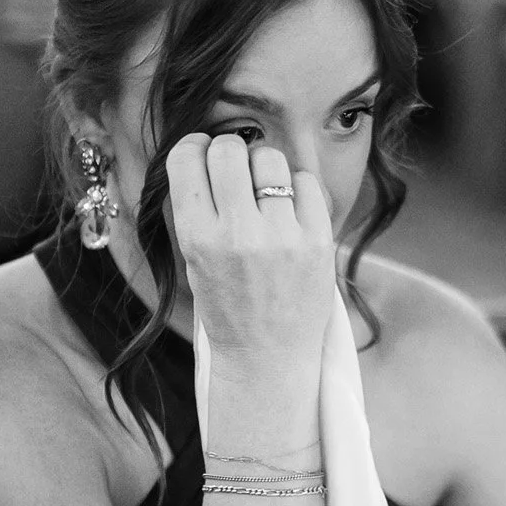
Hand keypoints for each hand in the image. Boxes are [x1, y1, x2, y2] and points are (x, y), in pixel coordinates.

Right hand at [165, 134, 334, 398]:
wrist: (266, 357)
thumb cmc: (226, 307)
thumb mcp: (193, 260)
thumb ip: (196, 208)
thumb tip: (204, 151)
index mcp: (198, 238)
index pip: (187, 158)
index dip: (194, 148)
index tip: (201, 155)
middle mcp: (238, 233)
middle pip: (228, 149)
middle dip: (228, 151)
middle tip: (234, 171)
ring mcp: (282, 236)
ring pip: (269, 158)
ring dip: (264, 166)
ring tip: (264, 191)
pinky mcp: (318, 241)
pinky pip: (307, 181)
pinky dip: (297, 188)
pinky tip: (290, 209)